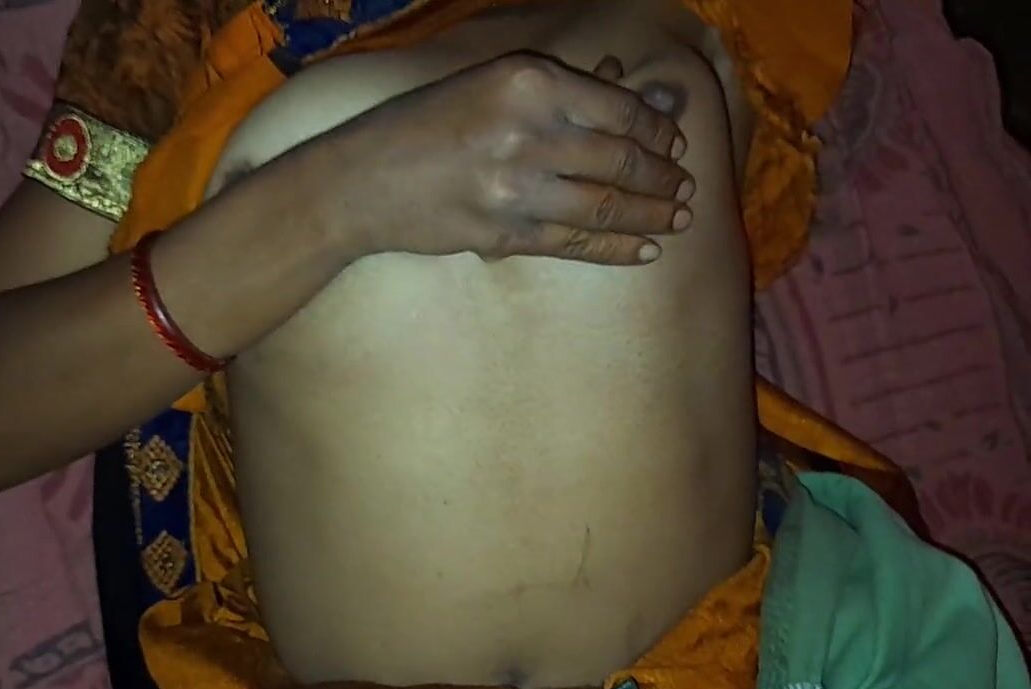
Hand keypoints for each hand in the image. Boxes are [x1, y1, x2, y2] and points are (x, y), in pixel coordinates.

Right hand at [313, 52, 693, 264]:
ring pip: (606, 207)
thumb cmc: (423, 124)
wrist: (360, 182)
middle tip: (685, 186)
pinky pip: (576, 245)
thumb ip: (558, 87)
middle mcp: (528, 132)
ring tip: (678, 217)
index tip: (675, 142)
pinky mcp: (503, 235)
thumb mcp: (487, 83)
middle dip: (664, 176)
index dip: (659, 130)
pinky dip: (618, 249)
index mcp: (528, 82)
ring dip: (652, 215)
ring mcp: (516, 189)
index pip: (620, 109)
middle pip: (622, 159)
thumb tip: (625, 85)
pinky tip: (646, 250)